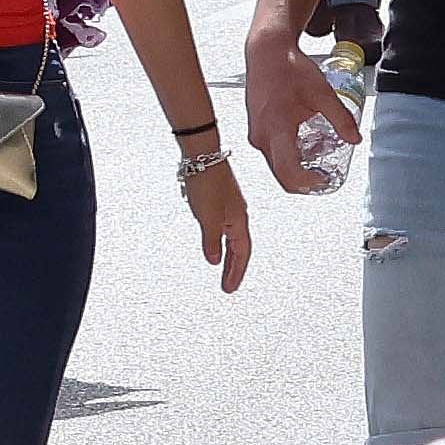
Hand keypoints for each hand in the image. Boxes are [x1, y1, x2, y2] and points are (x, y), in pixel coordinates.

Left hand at [176, 134, 257, 292]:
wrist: (202, 156)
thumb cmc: (206, 182)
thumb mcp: (207, 217)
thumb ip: (211, 241)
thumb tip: (214, 260)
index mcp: (239, 222)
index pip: (241, 254)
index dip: (235, 273)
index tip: (229, 288)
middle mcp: (239, 216)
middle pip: (240, 249)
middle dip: (234, 268)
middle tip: (228, 285)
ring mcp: (231, 208)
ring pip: (234, 238)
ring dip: (229, 255)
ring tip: (223, 269)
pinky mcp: (222, 200)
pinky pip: (227, 227)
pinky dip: (223, 240)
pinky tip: (216, 240)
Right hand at [243, 35, 358, 205]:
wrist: (266, 54)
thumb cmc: (290, 70)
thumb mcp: (323, 95)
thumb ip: (341, 119)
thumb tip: (355, 139)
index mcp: (276, 129)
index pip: (288, 172)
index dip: (308, 183)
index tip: (325, 180)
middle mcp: (261, 136)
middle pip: (282, 174)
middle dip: (305, 178)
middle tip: (327, 172)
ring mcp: (256, 134)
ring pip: (277, 163)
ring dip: (298, 165)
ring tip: (320, 150)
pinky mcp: (256, 129)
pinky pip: (273, 151)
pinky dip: (290, 153)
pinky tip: (306, 139)